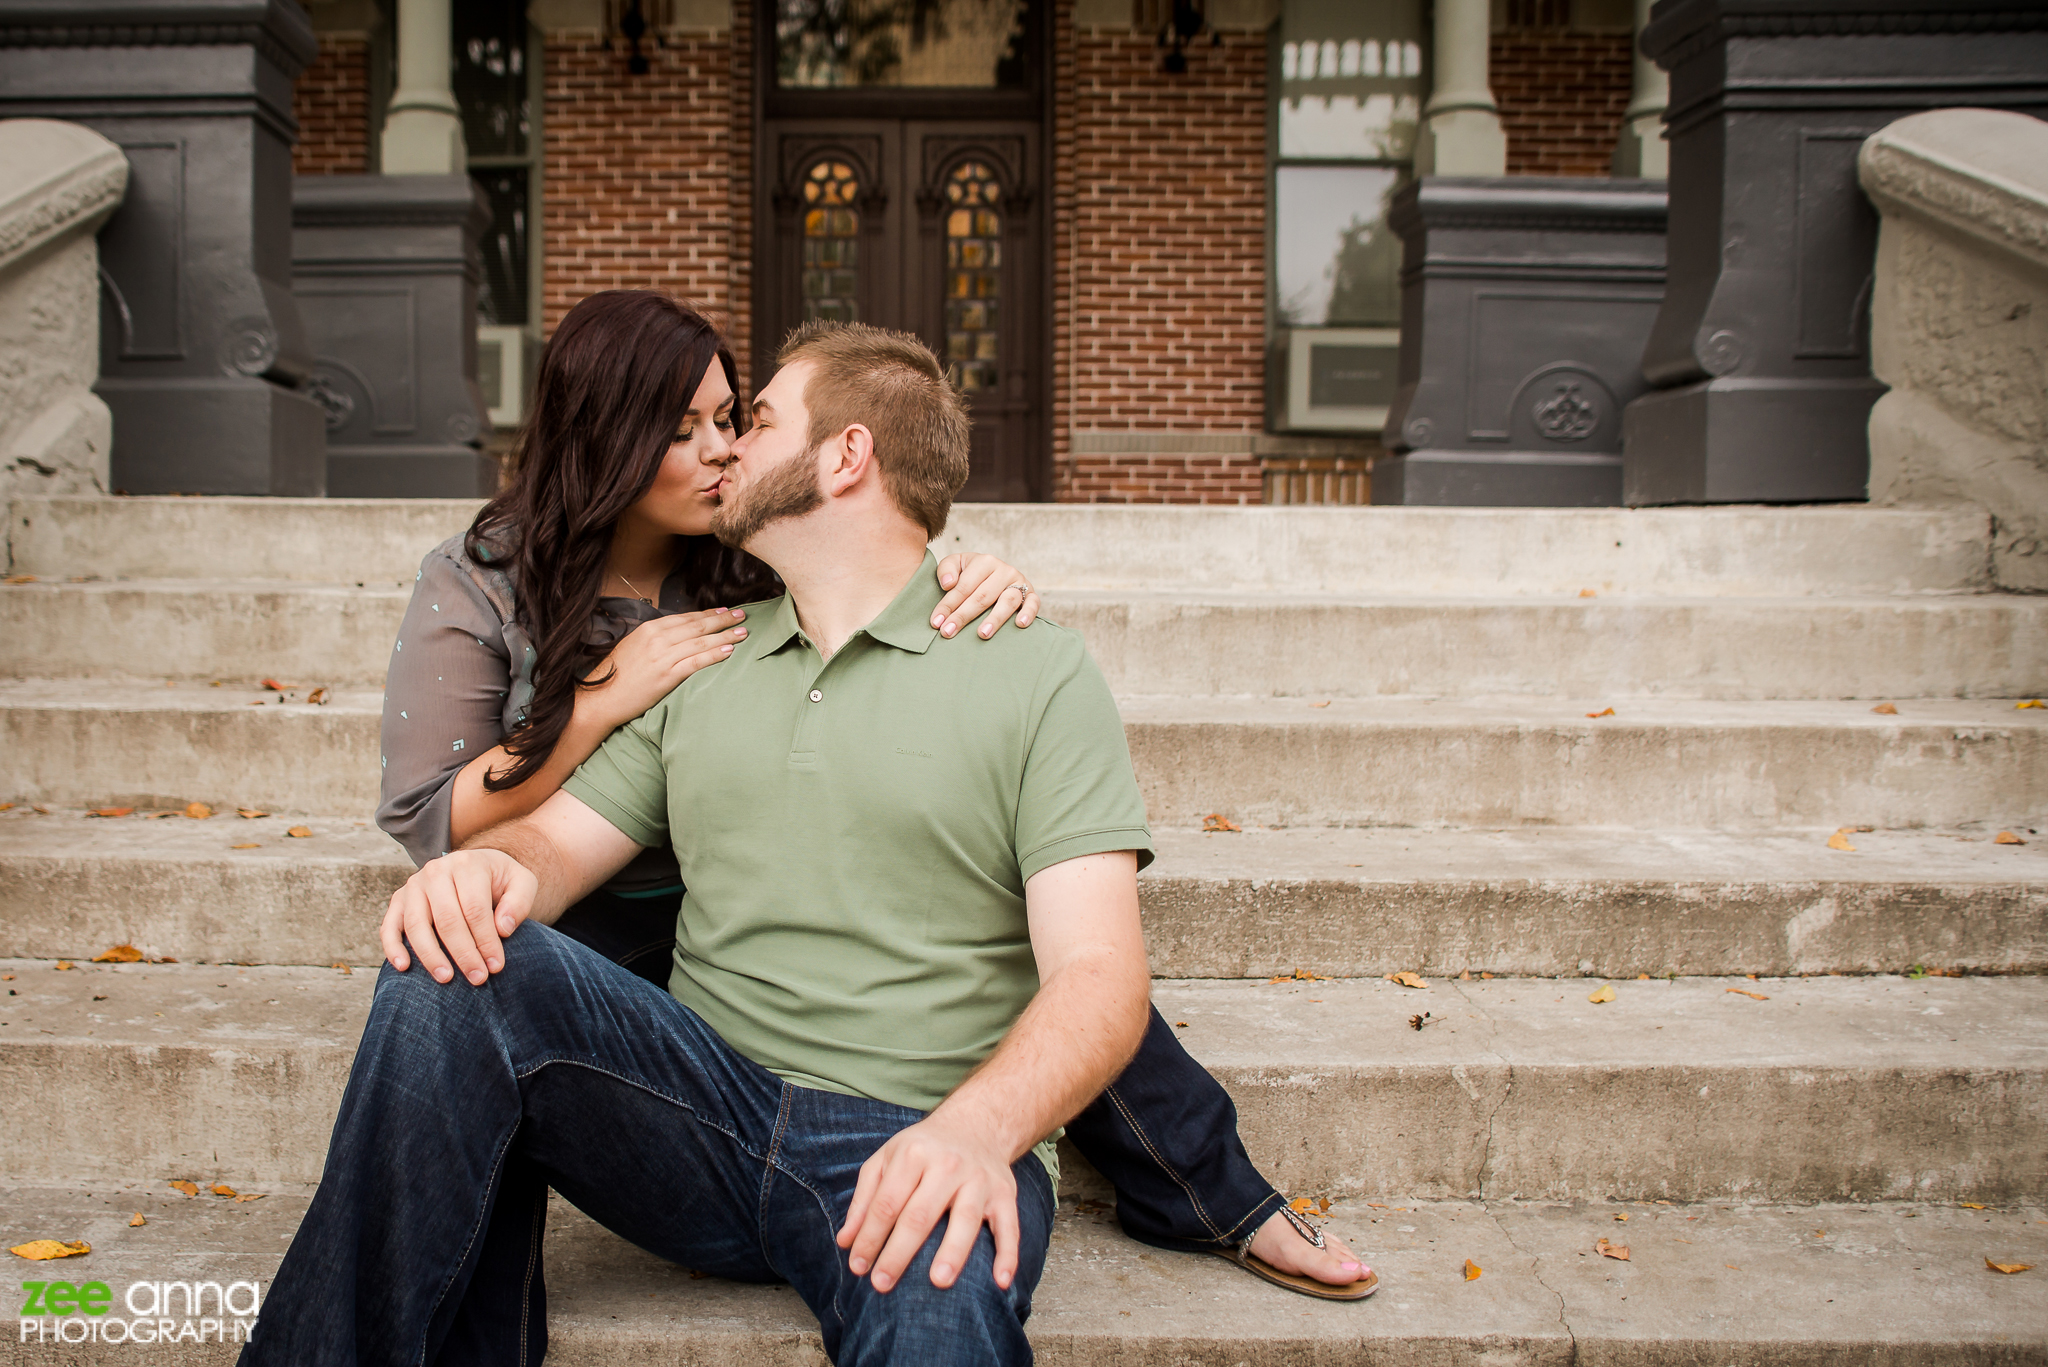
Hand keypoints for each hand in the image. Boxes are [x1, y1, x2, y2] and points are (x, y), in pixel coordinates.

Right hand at [380, 848, 538, 985]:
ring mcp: (413, 885)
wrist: (475, 867)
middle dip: (463, 953)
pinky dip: (393, 947)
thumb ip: (519, 902)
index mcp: (467, 864)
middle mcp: (436, 871)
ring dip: (431, 955)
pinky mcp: (398, 900)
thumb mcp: (522, 883)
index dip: (485, 940)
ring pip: (417, 924)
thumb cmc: (500, 881)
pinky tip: (404, 967)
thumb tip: (503, 929)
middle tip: (477, 978)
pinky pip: (389, 925)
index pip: (475, 908)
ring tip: (446, 978)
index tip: (495, 966)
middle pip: (447, 919)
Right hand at [582, 607, 747, 730]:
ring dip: (725, 635)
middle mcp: (657, 639)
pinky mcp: (667, 675)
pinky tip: (729, 651)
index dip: (707, 613)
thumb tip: (676, 635)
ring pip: (701, 642)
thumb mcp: (633, 647)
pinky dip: (714, 655)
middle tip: (742, 616)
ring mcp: (662, 657)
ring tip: (743, 633)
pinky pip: (696, 662)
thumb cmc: (616, 675)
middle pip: (698, 626)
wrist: (602, 698)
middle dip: (723, 620)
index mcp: (649, 629)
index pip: (685, 618)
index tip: (724, 610)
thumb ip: (654, 639)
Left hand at [836, 1113, 1021, 1292]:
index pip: (887, 1203)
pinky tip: (1000, 1282)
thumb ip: (864, 1199)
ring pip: (965, 1219)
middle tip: (882, 1284)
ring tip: (938, 1282)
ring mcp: (978, 1179)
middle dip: (899, 1253)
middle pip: (920, 1215)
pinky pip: (1009, 1226)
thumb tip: (846, 1242)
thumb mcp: (886, 1159)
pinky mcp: (1005, 1193)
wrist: (976, 1124)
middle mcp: (947, 1165)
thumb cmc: (923, 1149)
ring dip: (953, 1252)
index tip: (858, 1267)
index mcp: (913, 1155)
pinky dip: (1007, 1254)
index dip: (870, 1237)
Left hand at [933, 553, 1039, 639]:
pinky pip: (1033, 603)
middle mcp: (1004, 570)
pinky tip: (1019, 624)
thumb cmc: (971, 573)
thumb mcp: (956, 564)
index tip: (936, 623)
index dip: (948, 605)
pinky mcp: (1031, 594)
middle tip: (948, 632)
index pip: (964, 586)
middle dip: (963, 616)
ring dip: (995, 619)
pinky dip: (1028, 613)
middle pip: (982, 596)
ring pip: (1008, 601)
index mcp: (985, 561)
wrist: (995, 573)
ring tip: (982, 634)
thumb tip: (948, 584)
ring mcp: (1019, 582)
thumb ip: (947, 569)